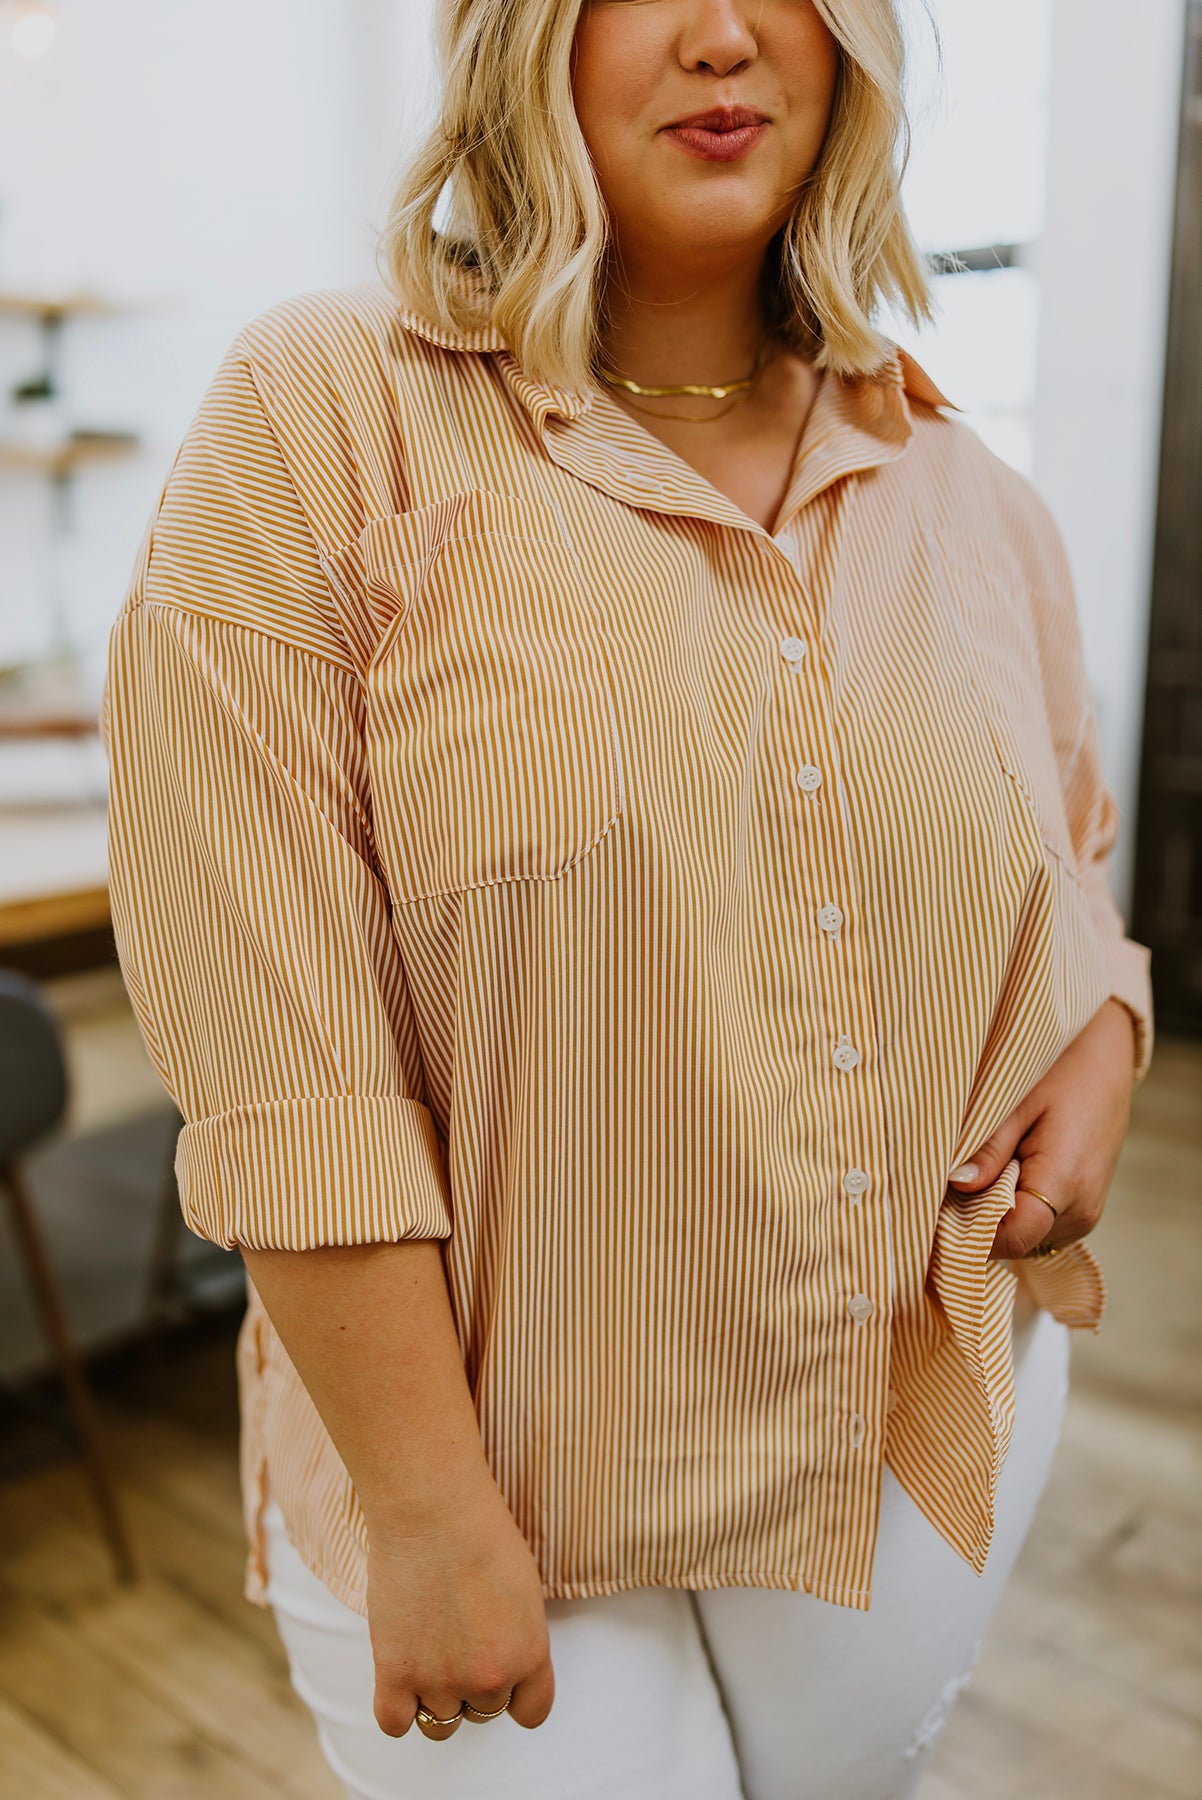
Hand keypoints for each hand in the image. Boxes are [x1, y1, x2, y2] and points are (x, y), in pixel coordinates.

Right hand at [363, 1470, 554, 1741]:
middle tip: (457, 1636)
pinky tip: (400, 1676)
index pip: (532, 1713)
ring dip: (435, 1694)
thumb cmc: (481, 1532)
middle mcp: (489, 1678)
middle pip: (483, 1712)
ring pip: (441, 1722)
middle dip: (472, 1683)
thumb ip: (519, 1639)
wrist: (431, 1506)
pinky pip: (395, 1724)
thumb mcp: (526, 1590)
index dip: (517, 1694)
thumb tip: (506, 1665)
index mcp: (530, 1655)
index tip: (502, 1672)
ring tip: (428, 1647)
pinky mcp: (394, 1675)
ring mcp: (440, 1681)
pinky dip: (397, 1708)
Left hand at [947, 998, 1136, 1259]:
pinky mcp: (1083, 1210)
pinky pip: (1039, 1226)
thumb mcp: (1017, 1101)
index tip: (934, 1212)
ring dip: (995, 1215)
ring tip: (979, 1170)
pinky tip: (1001, 1173)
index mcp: (1066, 1183)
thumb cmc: (1062, 1070)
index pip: (1011, 1238)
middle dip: (975, 1221)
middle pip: (1013, 1242)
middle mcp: (1082, 1211)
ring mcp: (1086, 1215)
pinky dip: (1013, 1208)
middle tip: (946, 1183)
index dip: (969, 1232)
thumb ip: (989, 1148)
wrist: (1106, 1059)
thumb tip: (957, 1185)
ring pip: (1024, 1237)